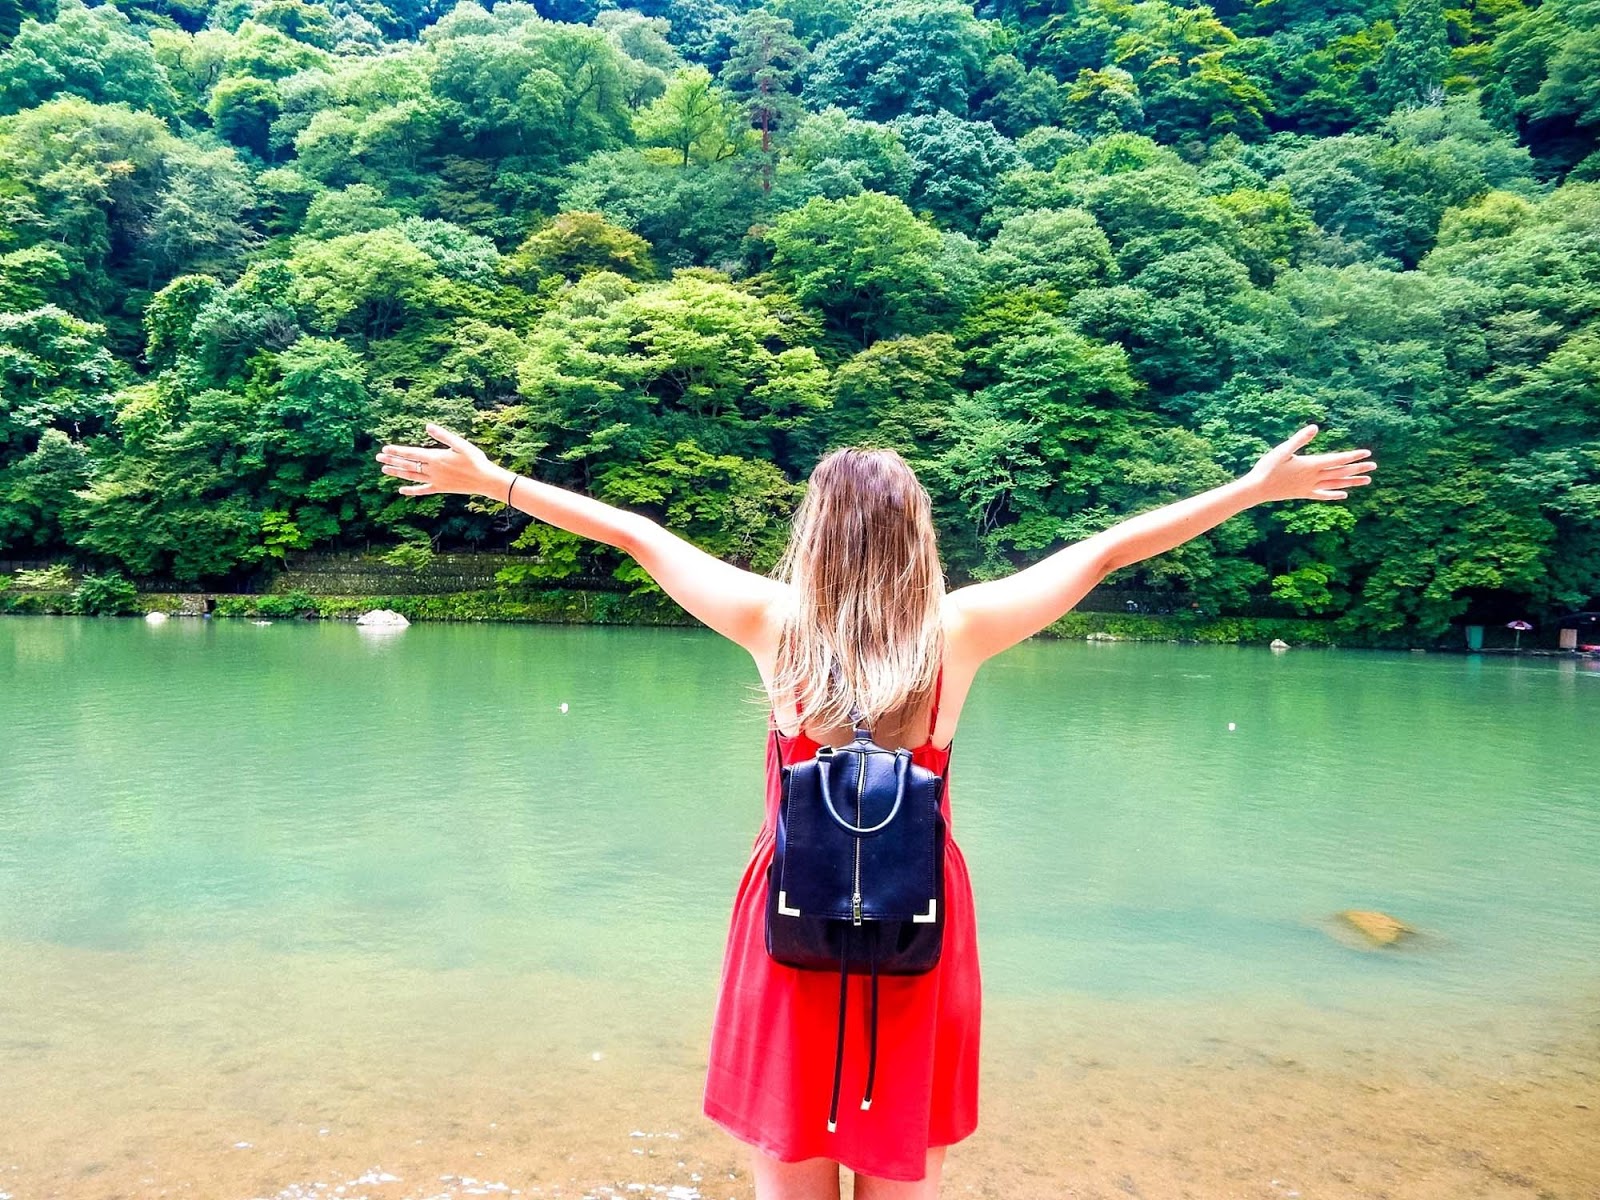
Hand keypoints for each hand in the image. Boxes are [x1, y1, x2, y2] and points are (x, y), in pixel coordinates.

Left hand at [375, 422, 498, 496]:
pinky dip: (411, 490)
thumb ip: (443, 435)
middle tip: (378, 459)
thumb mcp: (460, 444)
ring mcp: (436, 480)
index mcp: (436, 458)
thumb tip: (427, 426)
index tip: (384, 450)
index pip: (411, 454)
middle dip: (392, 461)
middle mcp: (433, 470)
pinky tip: (402, 490)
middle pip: (408, 465)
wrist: (485, 480)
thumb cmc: (475, 460)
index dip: (397, 452)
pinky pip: (422, 490)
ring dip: (397, 473)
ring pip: (412, 476)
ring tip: (385, 470)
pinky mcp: (440, 488)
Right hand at [1244, 424, 1375, 502]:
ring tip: (1367, 481)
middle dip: (1358, 469)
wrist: (1257, 489)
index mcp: (1310, 464)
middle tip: (1374, 466)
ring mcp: (1309, 486)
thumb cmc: (1267, 467)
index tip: (1367, 453)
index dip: (1352, 456)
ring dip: (1352, 482)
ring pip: (1336, 484)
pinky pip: (1323, 494)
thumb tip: (1314, 427)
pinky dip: (1334, 494)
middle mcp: (1314, 477)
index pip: (1337, 460)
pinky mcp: (1303, 493)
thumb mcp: (1282, 450)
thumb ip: (1299, 439)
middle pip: (1340, 472)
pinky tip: (1344, 495)